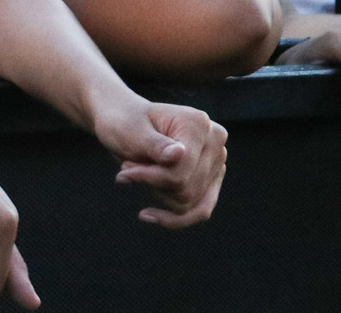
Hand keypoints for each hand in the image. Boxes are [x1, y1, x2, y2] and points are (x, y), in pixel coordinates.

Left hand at [90, 99, 227, 226]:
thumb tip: (179, 155)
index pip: (180, 171)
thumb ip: (155, 144)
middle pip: (185, 190)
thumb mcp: (130, 131)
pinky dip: (175, 218)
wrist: (124, 121)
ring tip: (139, 173)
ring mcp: (216, 161)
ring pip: (189, 203)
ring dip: (157, 193)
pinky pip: (200, 210)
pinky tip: (149, 215)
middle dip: (152, 184)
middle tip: (129, 168)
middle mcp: (215, 142)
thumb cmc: (124, 122)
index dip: (148, 177)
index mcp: (198, 123)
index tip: (124, 171)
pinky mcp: (211, 178)